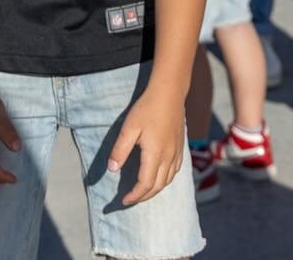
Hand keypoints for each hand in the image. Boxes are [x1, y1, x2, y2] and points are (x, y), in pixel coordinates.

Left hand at [107, 85, 184, 205]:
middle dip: (143, 197)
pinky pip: (175, 171)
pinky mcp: (180, 147)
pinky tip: (159, 177)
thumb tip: (112, 169)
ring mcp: (177, 152)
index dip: (134, 196)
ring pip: (168, 180)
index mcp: (155, 154)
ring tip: (142, 192)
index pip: (145, 184)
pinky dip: (166, 180)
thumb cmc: (147, 108)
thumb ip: (120, 150)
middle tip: (130, 200)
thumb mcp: (129, 128)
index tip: (123, 200)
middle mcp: (169, 157)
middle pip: (158, 186)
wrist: (169, 92)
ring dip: (155, 190)